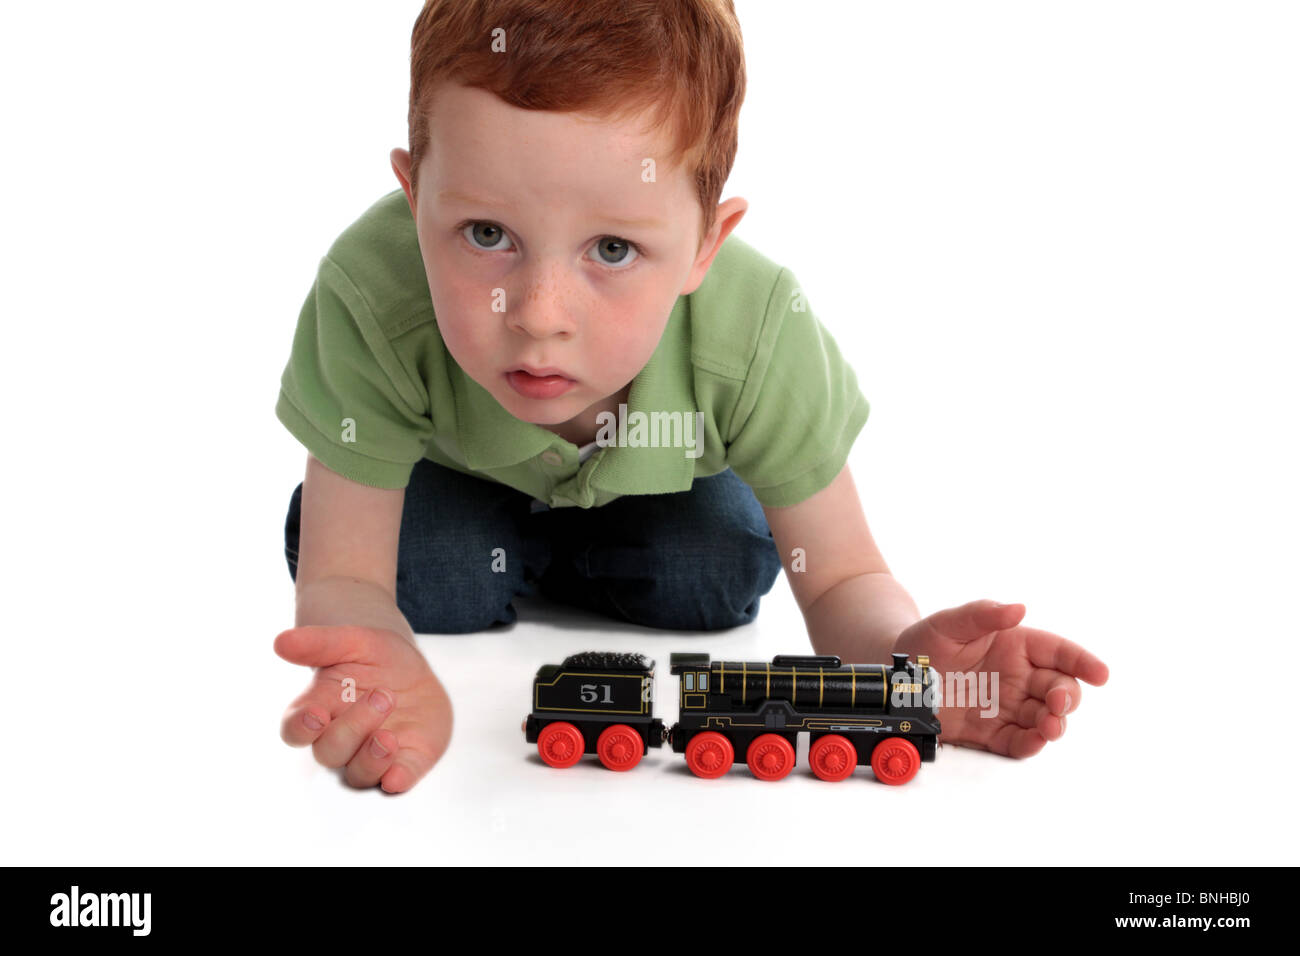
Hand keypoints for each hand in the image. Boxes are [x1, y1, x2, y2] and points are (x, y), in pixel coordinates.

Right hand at [274, 625, 452, 792]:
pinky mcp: (404, 762)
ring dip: (371, 760)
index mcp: (318, 708)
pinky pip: (397, 781)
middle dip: (353, 728)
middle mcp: (340, 738)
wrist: (413, 668)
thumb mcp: (353, 641)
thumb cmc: (374, 657)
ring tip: (388, 737)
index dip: (300, 727)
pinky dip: (396, 780)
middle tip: (381, 696)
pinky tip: (397, 777)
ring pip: (358, 775)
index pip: (295, 729)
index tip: (314, 715)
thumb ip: (319, 643)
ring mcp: (370, 755)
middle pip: (330, 751)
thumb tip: (282, 641)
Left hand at [894, 599, 1107, 757]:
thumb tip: (1018, 608)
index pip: (1058, 651)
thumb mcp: (947, 623)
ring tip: (1049, 727)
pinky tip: (1034, 741)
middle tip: (1058, 704)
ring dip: (1055, 723)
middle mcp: (1018, 677)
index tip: (1101, 674)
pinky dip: (1031, 744)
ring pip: (1046, 717)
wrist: (898, 678)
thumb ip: (982, 613)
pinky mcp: (992, 732)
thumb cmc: (925, 644)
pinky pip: (1019, 741)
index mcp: (1015, 645)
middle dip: (1067, 697)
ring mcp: (1008, 706)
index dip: (1082, 660)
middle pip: (1059, 688)